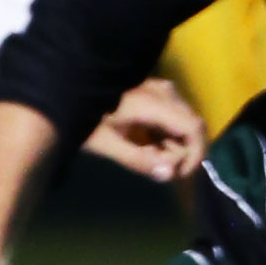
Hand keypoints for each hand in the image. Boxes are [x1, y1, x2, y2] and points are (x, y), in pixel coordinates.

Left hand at [85, 79, 206, 182]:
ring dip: (172, 146)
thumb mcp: (107, 144)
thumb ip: (139, 160)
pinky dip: (166, 137)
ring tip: (144, 154)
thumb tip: (170, 174)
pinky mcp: (157, 93)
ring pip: (185, 125)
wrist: (69, 91)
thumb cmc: (85, 118)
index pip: (194, 128)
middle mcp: (165, 92)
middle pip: (193, 128)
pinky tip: (144, 143)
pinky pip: (174, 119)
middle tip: (154, 167)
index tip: (179, 175)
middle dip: (181, 154)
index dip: (196, 155)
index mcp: (153, 103)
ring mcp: (162, 90)